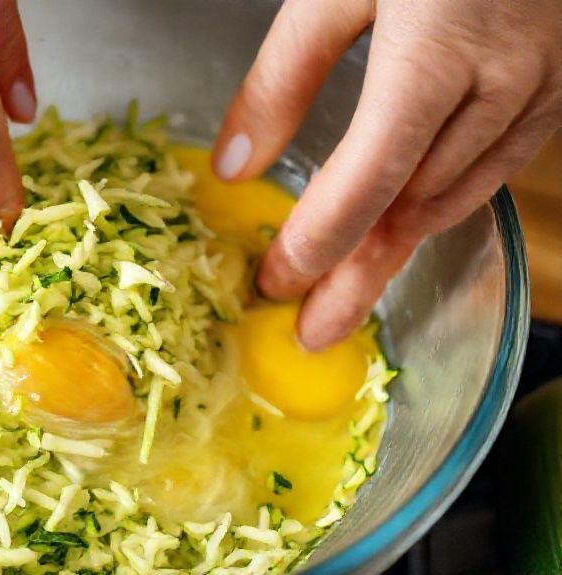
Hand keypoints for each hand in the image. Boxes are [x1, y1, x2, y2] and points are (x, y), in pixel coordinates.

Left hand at [213, 0, 561, 349]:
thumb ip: (283, 78)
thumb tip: (237, 163)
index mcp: (435, 51)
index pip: (369, 178)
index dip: (321, 241)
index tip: (277, 284)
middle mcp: (500, 81)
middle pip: (414, 206)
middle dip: (357, 276)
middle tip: (313, 331)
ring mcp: (541, 87)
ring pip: (457, 196)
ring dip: (397, 249)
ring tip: (347, 293)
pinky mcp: (558, 87)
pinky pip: (495, 169)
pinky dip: (442, 206)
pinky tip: (406, 227)